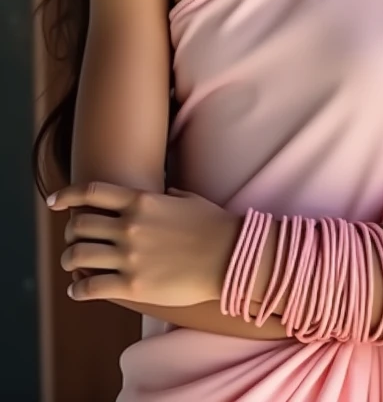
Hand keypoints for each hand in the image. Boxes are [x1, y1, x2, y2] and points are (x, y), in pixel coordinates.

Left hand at [47, 181, 237, 306]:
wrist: (231, 256)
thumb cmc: (214, 226)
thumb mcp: (187, 198)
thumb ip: (167, 194)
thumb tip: (162, 190)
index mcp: (141, 200)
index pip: (91, 192)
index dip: (66, 195)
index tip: (54, 202)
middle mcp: (129, 225)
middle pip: (79, 224)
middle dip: (71, 232)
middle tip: (73, 239)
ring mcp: (129, 256)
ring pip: (77, 254)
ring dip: (69, 259)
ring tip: (72, 264)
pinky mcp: (132, 285)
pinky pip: (90, 286)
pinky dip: (77, 288)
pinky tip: (78, 290)